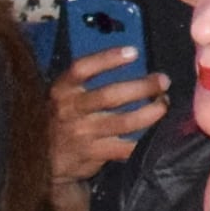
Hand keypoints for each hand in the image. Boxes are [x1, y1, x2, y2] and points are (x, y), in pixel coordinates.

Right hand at [46, 50, 170, 185]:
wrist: (45, 158)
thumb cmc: (63, 118)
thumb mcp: (65, 96)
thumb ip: (88, 82)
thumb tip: (131, 62)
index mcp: (62, 90)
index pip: (82, 69)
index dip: (107, 59)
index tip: (134, 52)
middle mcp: (71, 110)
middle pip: (110, 96)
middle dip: (142, 87)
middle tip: (163, 81)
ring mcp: (83, 134)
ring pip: (123, 122)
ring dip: (150, 113)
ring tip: (164, 105)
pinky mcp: (94, 154)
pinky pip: (125, 148)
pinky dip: (145, 141)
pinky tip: (157, 134)